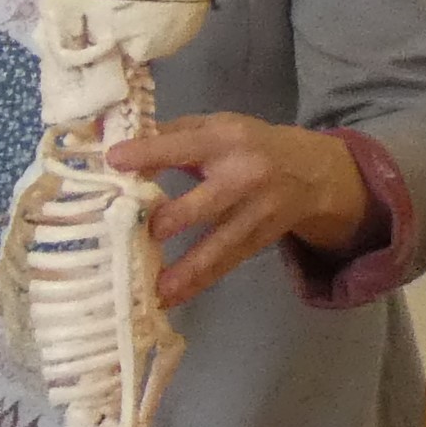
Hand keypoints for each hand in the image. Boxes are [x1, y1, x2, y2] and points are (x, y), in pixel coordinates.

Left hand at [105, 114, 377, 306]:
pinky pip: (228, 263)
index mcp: (225, 139)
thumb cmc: (247, 145)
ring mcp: (257, 210)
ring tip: (159, 290)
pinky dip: (199, 282)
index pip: (185, 144)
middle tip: (148, 232)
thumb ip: (169, 136)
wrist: (314, 171)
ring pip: (221, 242)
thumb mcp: (216, 127)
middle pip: (210, 199)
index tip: (114, 161)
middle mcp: (244, 174)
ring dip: (190, 268)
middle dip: (179, 216)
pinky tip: (171, 298)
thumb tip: (111, 149)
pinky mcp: (262, 239)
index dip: (151, 152)